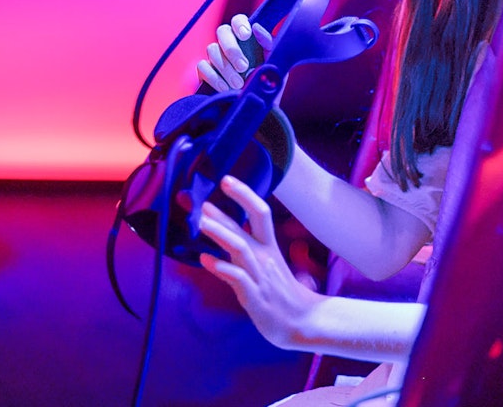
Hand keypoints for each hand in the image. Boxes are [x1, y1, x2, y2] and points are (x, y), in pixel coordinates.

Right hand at [196, 14, 274, 91]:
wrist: (259, 108)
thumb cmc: (268, 82)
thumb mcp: (275, 63)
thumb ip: (269, 44)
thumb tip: (256, 27)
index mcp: (247, 39)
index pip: (238, 20)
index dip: (239, 24)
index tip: (246, 35)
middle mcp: (230, 45)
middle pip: (222, 31)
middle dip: (232, 48)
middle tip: (244, 67)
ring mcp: (216, 58)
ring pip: (212, 49)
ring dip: (226, 67)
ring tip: (239, 84)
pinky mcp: (206, 73)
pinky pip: (203, 67)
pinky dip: (214, 77)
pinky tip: (226, 88)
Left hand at [197, 175, 319, 350]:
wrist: (301, 322)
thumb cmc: (282, 293)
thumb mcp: (267, 265)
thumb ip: (249, 250)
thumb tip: (228, 238)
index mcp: (269, 247)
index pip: (261, 212)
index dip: (244, 194)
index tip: (227, 180)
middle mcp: (265, 257)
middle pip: (249, 226)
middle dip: (226, 211)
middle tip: (203, 200)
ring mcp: (260, 276)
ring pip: (241, 249)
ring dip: (221, 234)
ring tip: (201, 223)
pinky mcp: (254, 296)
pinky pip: (238, 279)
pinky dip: (221, 268)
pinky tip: (205, 260)